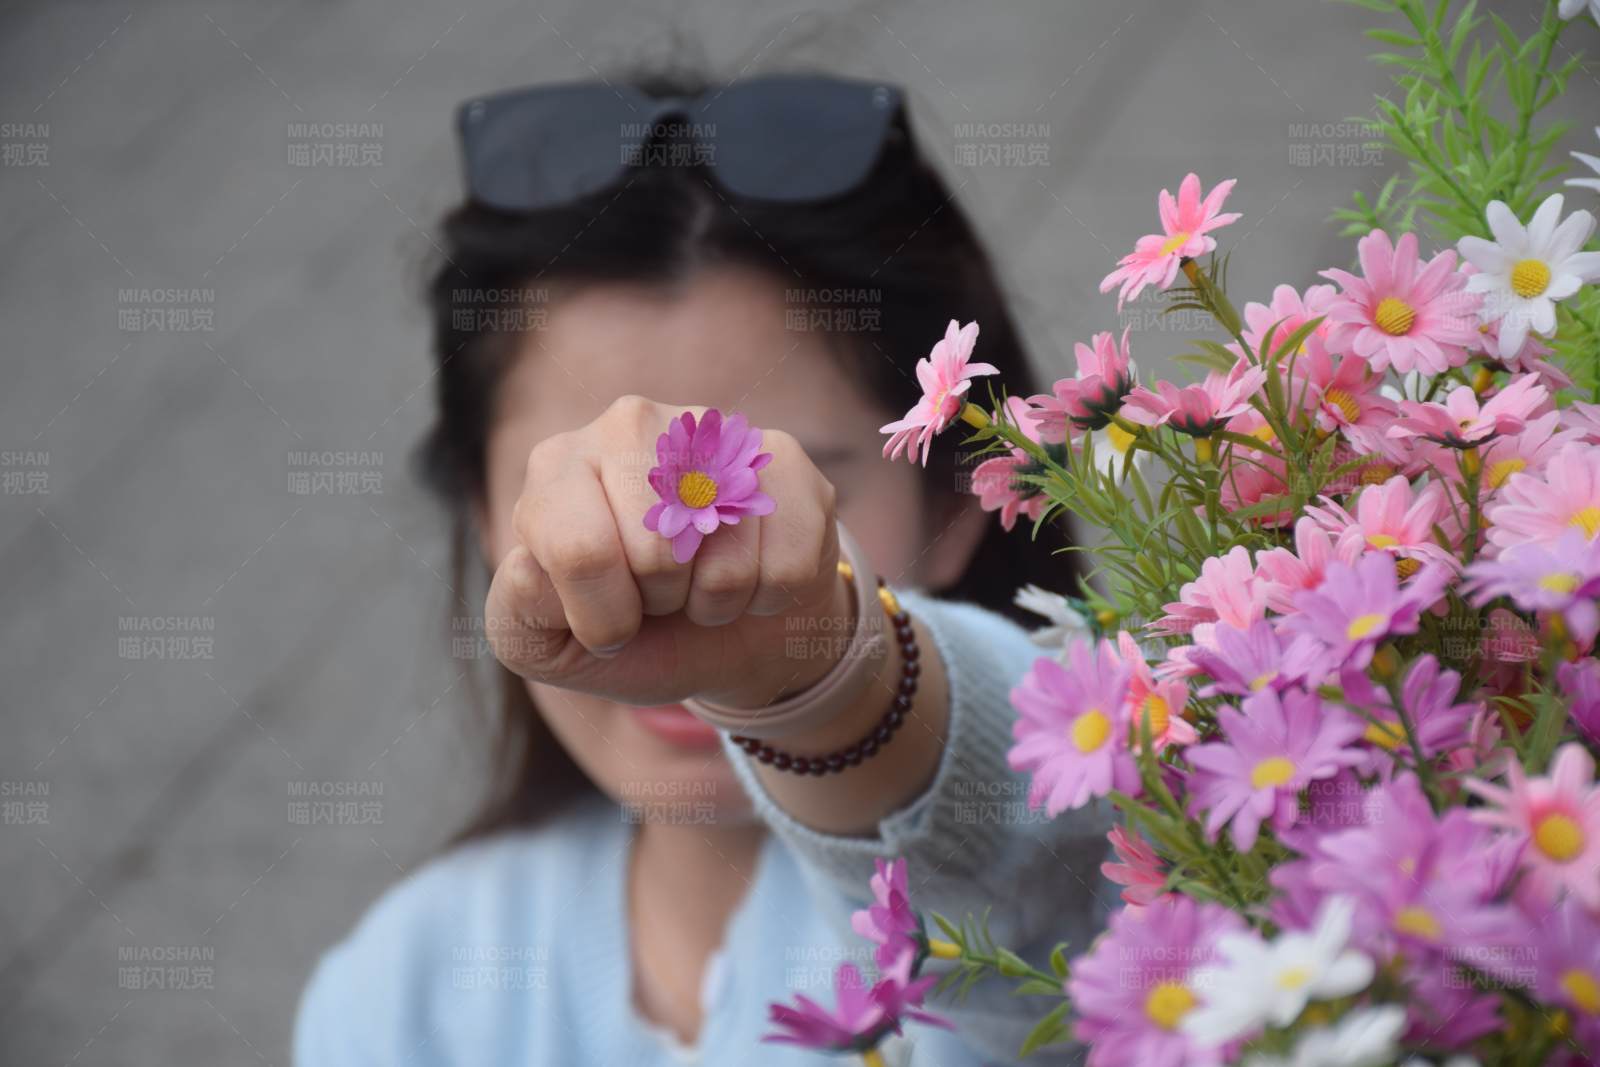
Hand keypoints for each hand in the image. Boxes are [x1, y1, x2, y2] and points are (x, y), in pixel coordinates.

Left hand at [484, 395, 850, 709]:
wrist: (724, 634)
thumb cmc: (628, 630)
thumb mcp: (549, 644)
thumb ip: (520, 616)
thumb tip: (530, 567)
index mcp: (558, 465)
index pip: (578, 552)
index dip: (603, 619)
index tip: (611, 624)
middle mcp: (630, 425)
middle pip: (656, 552)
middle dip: (662, 602)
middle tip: (661, 593)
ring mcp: (713, 433)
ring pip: (725, 564)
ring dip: (717, 602)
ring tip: (703, 582)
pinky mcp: (785, 461)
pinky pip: (785, 566)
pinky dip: (768, 597)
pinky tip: (752, 571)